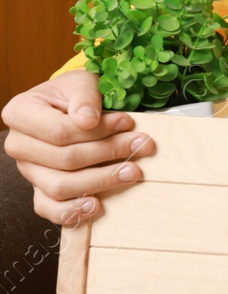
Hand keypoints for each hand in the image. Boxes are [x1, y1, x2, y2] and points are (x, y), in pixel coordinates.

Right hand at [1, 70, 155, 225]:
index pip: (59, 132)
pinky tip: (97, 205)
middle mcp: (19, 144)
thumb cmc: (76, 93)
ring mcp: (29, 170)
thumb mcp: (82, 82)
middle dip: (108, 153)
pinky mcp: (40, 189)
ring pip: (59, 186)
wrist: (72, 105)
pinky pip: (49, 208)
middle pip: (64, 160)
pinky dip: (71, 211)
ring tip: (132, 172)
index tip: (127, 122)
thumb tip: (88, 120)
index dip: (97, 131)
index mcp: (20, 113)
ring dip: (100, 181)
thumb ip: (85, 97)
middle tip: (142, 145)